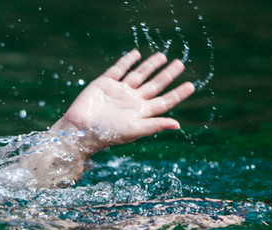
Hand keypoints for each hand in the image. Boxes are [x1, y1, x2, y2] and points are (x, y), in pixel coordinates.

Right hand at [51, 50, 194, 152]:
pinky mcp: (104, 83)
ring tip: (163, 56)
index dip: (177, 93)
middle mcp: (131, 101)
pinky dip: (127, 61)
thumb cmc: (107, 133)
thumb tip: (177, 125)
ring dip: (150, 65)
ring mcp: (118, 91)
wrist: (80, 129)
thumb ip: (155, 125)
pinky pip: (119, 69)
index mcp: (140, 112)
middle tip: (180, 63)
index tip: (191, 85)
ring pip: (139, 75)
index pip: (164, 101)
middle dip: (167, 75)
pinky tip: (136, 54)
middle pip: (154, 85)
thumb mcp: (134, 130)